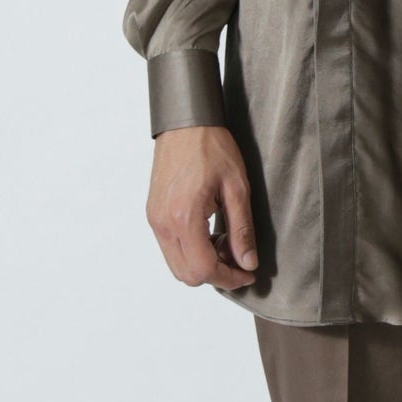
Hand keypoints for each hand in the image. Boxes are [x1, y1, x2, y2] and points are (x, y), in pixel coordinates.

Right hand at [146, 125, 259, 290]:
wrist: (185, 123)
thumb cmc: (211, 147)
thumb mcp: (237, 188)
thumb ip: (242, 229)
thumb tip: (248, 262)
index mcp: (185, 217)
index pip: (204, 269)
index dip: (229, 278)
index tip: (247, 273)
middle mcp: (164, 223)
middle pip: (187, 275)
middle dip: (216, 274)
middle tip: (238, 256)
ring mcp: (155, 220)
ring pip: (177, 265)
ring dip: (202, 263)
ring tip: (225, 240)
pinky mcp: (153, 214)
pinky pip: (170, 247)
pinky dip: (191, 250)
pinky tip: (209, 232)